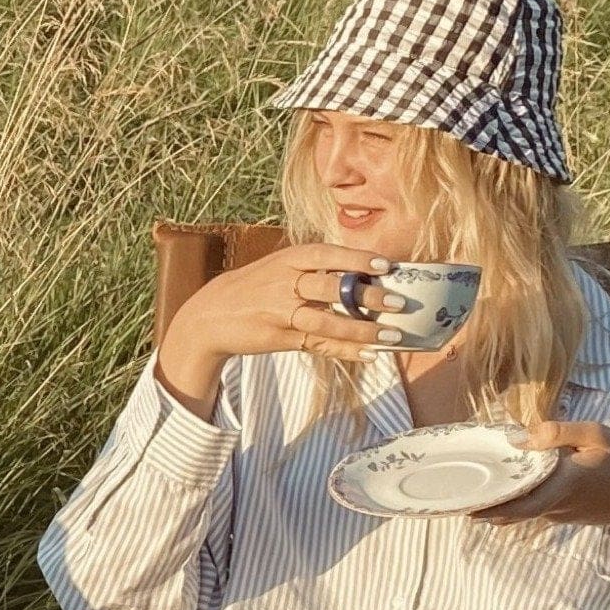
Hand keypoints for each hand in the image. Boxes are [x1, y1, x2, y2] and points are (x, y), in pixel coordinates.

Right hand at [154, 242, 413, 412]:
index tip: (387, 265)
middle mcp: (285, 283)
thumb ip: (317, 267)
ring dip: (361, 330)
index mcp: (288, 259)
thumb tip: (367, 272)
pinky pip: (318, 345)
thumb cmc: (257, 286)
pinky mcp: (279, 338)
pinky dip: (345, 350)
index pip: (327, 255)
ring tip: (392, 335)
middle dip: (366, 296)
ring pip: (326, 322)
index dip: (357, 259)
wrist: (211, 314)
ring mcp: (281, 313)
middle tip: (398, 301)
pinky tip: (369, 354)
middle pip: (331, 288)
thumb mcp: (281, 266)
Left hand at [475, 419, 609, 528]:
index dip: (492, 508)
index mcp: (565, 484)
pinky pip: (536, 510)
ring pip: (523, 512)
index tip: (467, 506)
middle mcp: (559, 504)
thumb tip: (522, 437)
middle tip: (460, 499)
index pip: (521, 503)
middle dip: (486, 508)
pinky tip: (508, 488)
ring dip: (501, 505)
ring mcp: (562, 514)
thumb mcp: (598, 434)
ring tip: (477, 490)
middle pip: (514, 512)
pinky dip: (518, 503)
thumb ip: (560, 433)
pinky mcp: (567, 515)